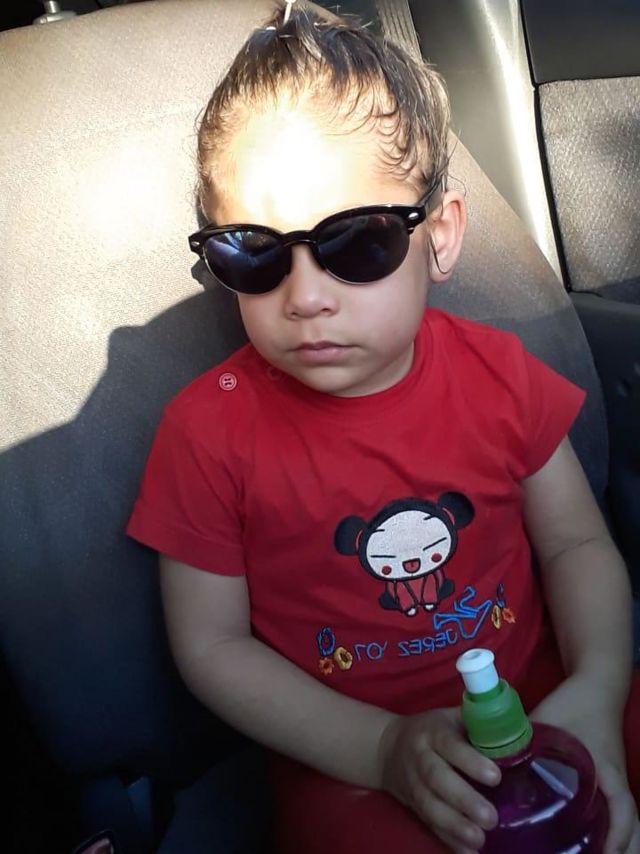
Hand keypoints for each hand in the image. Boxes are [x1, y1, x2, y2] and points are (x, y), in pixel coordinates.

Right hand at [378, 707, 500, 852]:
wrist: (387, 747)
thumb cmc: (432, 730)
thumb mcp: (450, 717)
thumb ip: (478, 722)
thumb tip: (519, 727)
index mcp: (433, 732)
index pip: (450, 745)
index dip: (470, 761)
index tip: (495, 776)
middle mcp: (420, 758)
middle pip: (437, 779)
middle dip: (464, 800)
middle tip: (491, 818)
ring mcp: (414, 785)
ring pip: (431, 806)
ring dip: (455, 826)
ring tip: (480, 839)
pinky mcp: (414, 806)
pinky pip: (430, 824)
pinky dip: (448, 840)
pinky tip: (468, 852)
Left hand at [530, 673, 639, 853]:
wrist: (596, 683)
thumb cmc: (574, 703)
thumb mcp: (546, 722)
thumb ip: (522, 744)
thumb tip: (492, 767)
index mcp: (607, 770)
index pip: (623, 810)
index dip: (617, 836)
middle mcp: (616, 780)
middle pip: (629, 824)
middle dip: (616, 847)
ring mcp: (614, 779)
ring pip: (623, 818)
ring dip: (612, 839)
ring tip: (590, 853)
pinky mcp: (608, 775)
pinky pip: (615, 808)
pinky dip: (609, 826)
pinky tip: (587, 837)